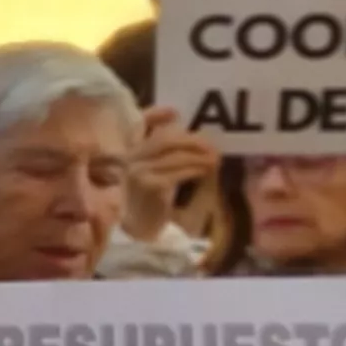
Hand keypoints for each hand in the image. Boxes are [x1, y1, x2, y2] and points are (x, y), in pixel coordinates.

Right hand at [123, 106, 219, 242]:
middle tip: (212, 147)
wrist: (139, 233)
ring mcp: (138, 172)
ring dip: (200, 156)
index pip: (138, 125)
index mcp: (130, 154)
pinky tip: (206, 171)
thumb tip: (198, 141)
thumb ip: (169, 158)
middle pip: (166, 139)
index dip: (155, 115)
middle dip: (193, 141)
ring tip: (215, 160)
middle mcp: (130, 160)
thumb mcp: (156, 176)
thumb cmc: (151, 204)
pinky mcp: (150, 185)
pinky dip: (196, 169)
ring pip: (175, 155)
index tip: (174, 112)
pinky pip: (179, 171)